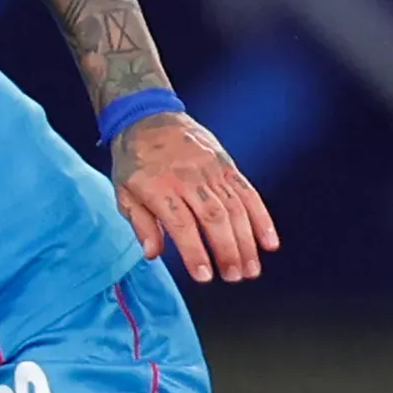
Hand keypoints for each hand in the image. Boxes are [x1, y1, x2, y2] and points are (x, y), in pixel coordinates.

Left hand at [111, 113, 278, 283]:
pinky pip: (248, 192)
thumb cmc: (134, 159)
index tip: (205, 276)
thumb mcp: (123, 191)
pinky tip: (269, 242)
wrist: (147, 116)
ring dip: (246, 240)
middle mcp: (188, 177)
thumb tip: (152, 254)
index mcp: (159, 186)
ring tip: (251, 269)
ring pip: (235, 207)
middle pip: (213, 217)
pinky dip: (261, 218)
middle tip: (235, 276)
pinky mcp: (226, 164)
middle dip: (227, 250)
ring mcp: (211, 169)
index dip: (195, 252)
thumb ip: (139, 223)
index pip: (181, 223)